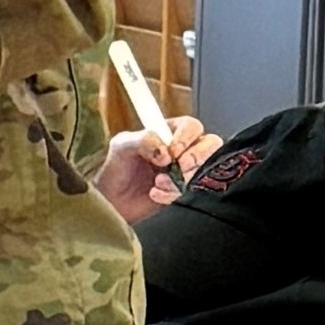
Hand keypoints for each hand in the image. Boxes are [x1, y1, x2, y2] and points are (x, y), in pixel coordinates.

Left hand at [94, 116, 219, 224]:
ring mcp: (188, 171)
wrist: (114, 198)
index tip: (172, 151)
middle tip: (176, 167)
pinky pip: (197, 192)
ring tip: (157, 182)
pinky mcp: (187, 191)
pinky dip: (175, 194)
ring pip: (206, 170)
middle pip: (210, 145)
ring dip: (182, 179)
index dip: (186, 138)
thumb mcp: (122, 146)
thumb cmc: (117, 166)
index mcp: (169, 131)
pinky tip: (157, 194)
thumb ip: (142, 140)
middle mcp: (183, 149)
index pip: (192, 126)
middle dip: (195, 158)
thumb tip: (165, 152)